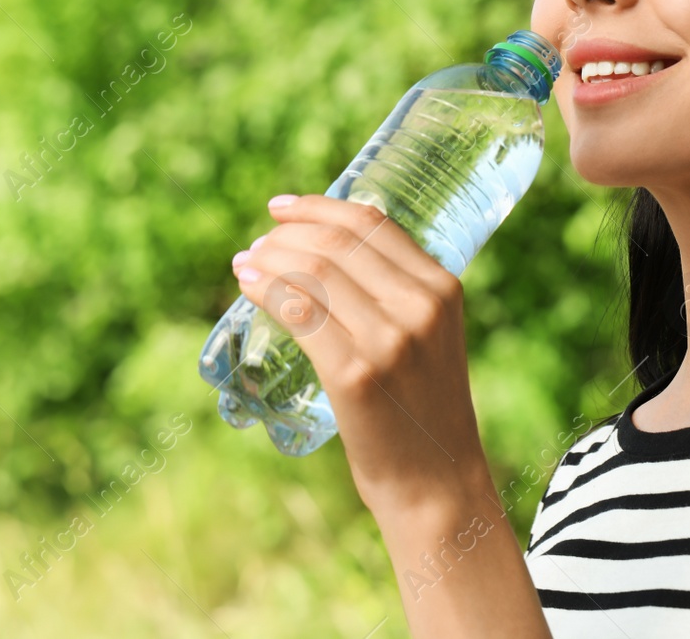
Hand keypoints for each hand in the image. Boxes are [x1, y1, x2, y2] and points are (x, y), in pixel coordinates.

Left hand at [232, 194, 493, 517]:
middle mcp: (419, 306)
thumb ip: (398, 293)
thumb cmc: (423, 407)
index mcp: (442, 287)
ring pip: (313, 273)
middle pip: (336, 243)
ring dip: (269, 259)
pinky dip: (266, 290)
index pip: (372, 224)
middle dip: (285, 234)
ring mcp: (388, 340)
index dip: (318, 207)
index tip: (281, 208)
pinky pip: (300, 313)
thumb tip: (330, 248)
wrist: (436, 481)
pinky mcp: (355, 374)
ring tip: (247, 263)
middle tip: (258, 244)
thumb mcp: (430, 335)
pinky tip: (248, 285)